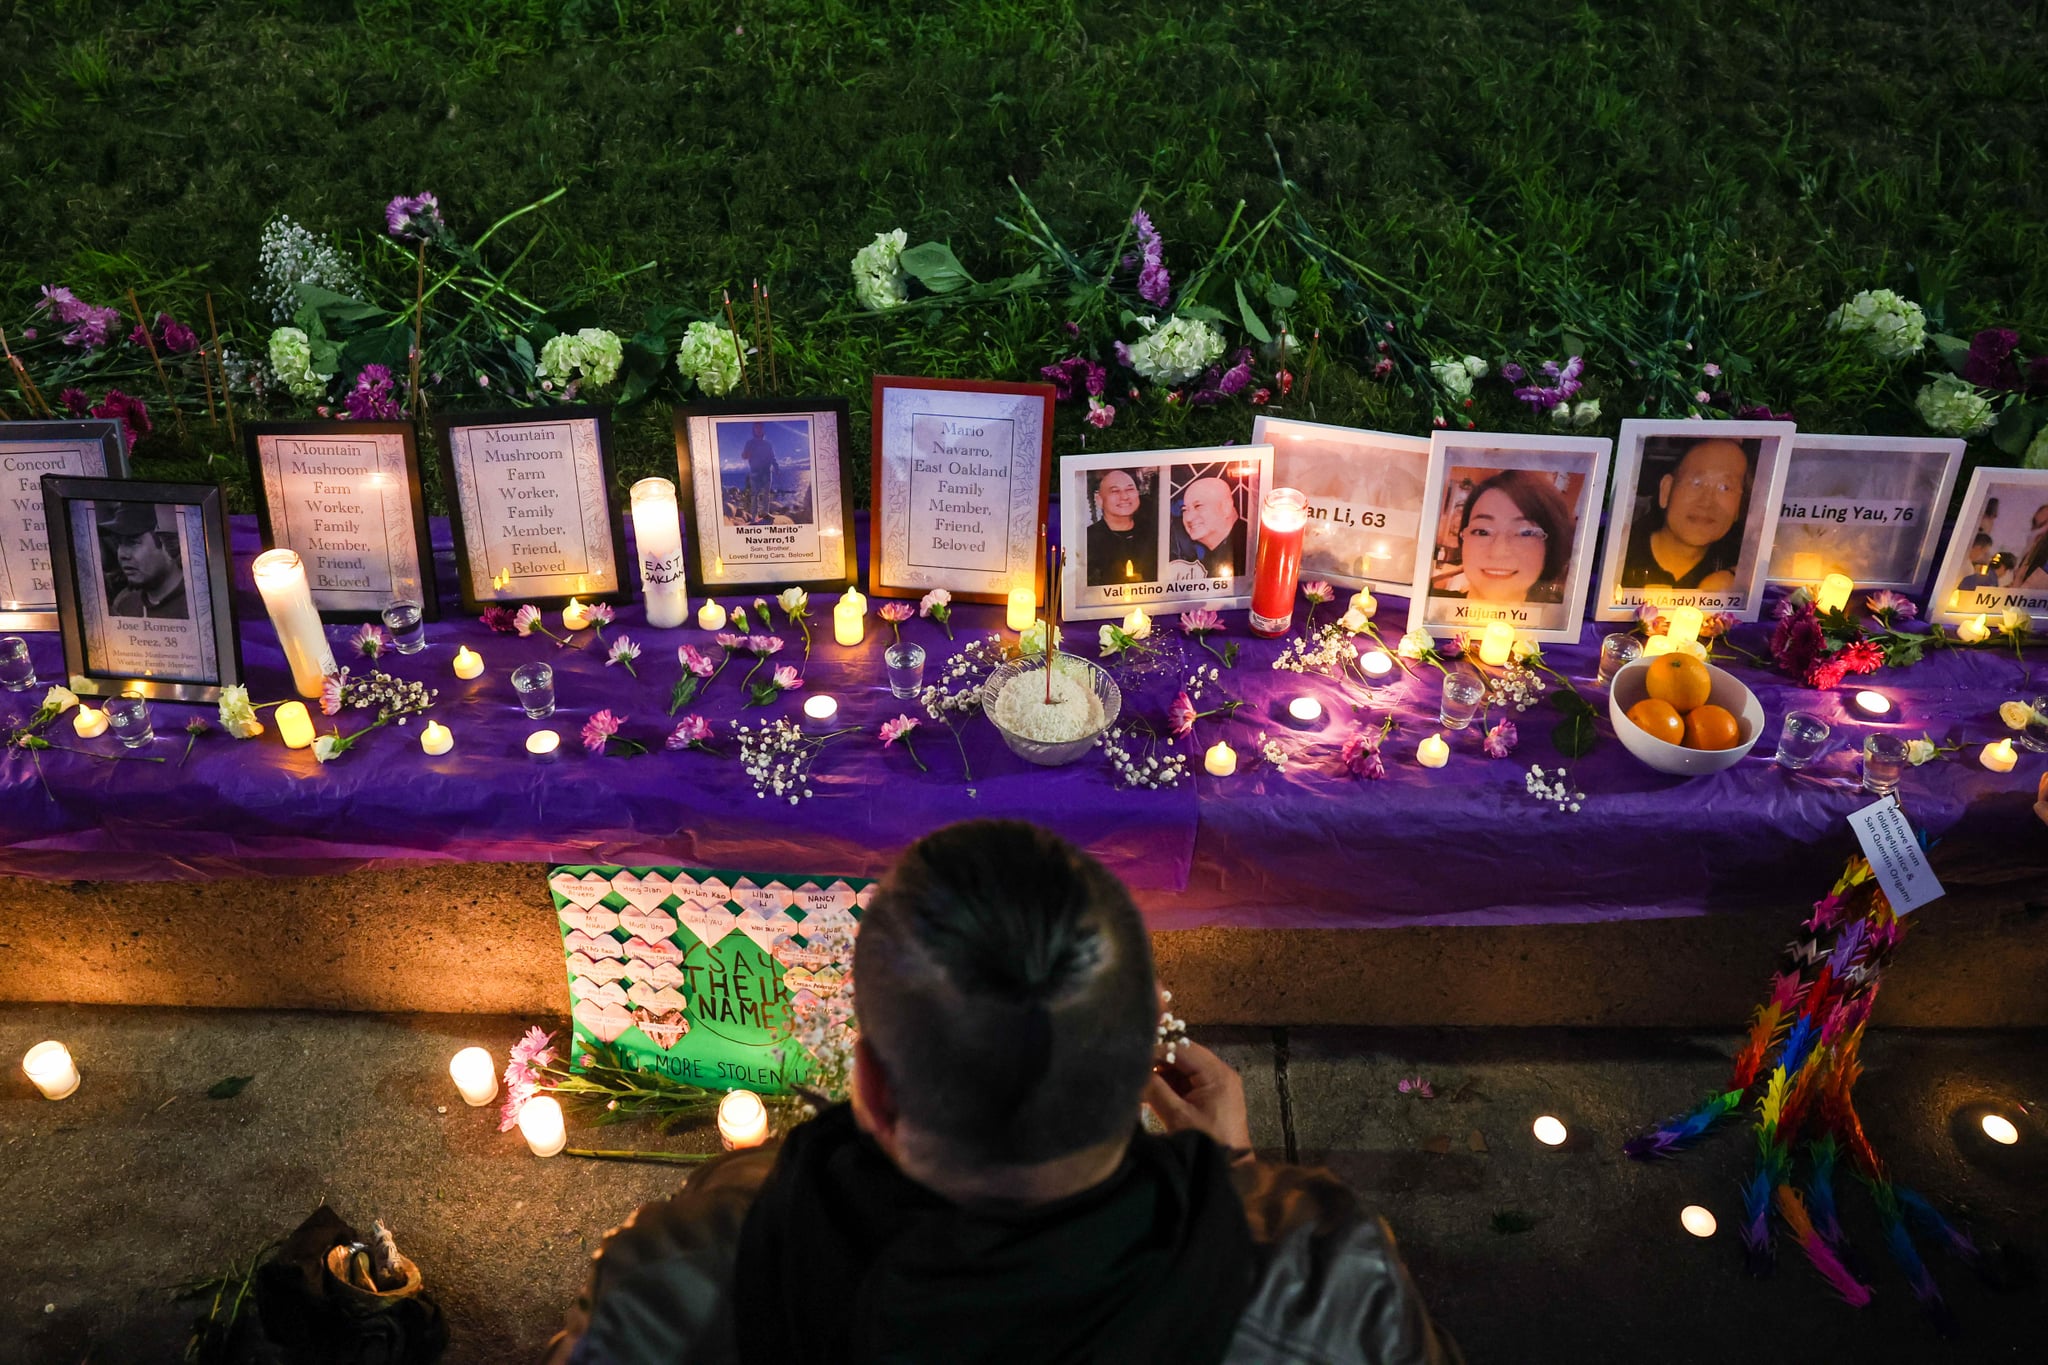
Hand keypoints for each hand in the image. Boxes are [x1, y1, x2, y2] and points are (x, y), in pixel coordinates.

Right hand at [1142, 1040, 1251, 1155]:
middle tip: (1136, 1072)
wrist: (1230, 1171)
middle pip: (1183, 1056)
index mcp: (1217, 1074)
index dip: (1157, 1051)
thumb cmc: (1206, 1144)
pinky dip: (1170, 1086)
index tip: (1135, 1060)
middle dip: (1159, 1063)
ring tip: (1141, 1085)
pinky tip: (1151, 1094)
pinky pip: (1187, 1083)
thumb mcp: (1177, 1116)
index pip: (1182, 1048)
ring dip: (1162, 1075)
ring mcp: (1217, 1085)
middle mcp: (1220, 1074)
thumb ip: (1155, 1088)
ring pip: (1183, 1069)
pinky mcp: (1211, 1097)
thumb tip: (1136, 1070)